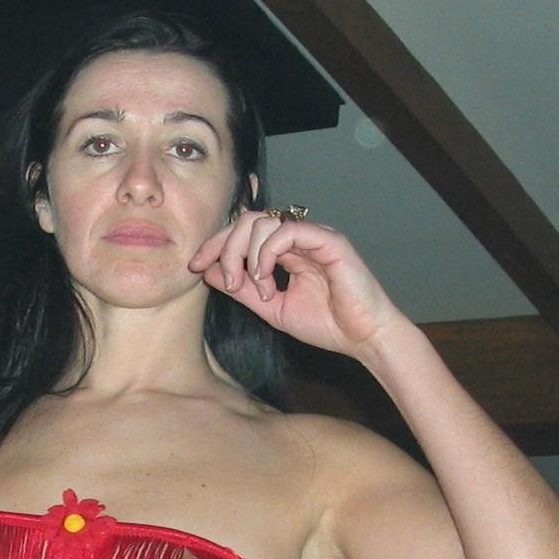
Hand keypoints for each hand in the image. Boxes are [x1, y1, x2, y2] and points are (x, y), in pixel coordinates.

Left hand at [188, 212, 406, 359]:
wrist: (363, 338)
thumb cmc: (326, 324)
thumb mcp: (271, 308)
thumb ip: (243, 289)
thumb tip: (208, 271)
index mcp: (286, 250)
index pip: (243, 232)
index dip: (216, 245)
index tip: (196, 266)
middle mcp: (298, 237)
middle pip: (247, 220)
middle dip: (226, 248)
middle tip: (226, 281)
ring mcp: (314, 236)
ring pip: (263, 222)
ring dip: (248, 257)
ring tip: (258, 288)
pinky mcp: (329, 240)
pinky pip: (288, 230)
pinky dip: (267, 253)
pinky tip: (267, 279)